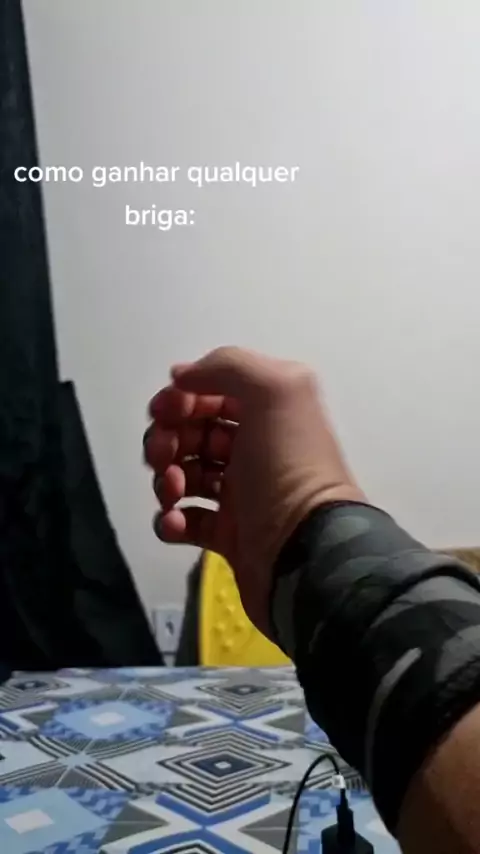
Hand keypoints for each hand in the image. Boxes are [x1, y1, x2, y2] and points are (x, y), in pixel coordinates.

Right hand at [144, 346, 364, 636]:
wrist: (305, 550)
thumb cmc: (288, 467)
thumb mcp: (274, 391)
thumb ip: (228, 365)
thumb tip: (182, 375)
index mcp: (268, 413)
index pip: (212, 393)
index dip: (181, 398)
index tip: (163, 412)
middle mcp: (254, 449)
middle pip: (191, 433)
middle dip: (166, 439)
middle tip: (164, 456)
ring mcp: (240, 494)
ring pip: (183, 475)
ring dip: (166, 479)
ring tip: (173, 493)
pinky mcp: (228, 535)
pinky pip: (185, 520)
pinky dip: (170, 520)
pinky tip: (174, 522)